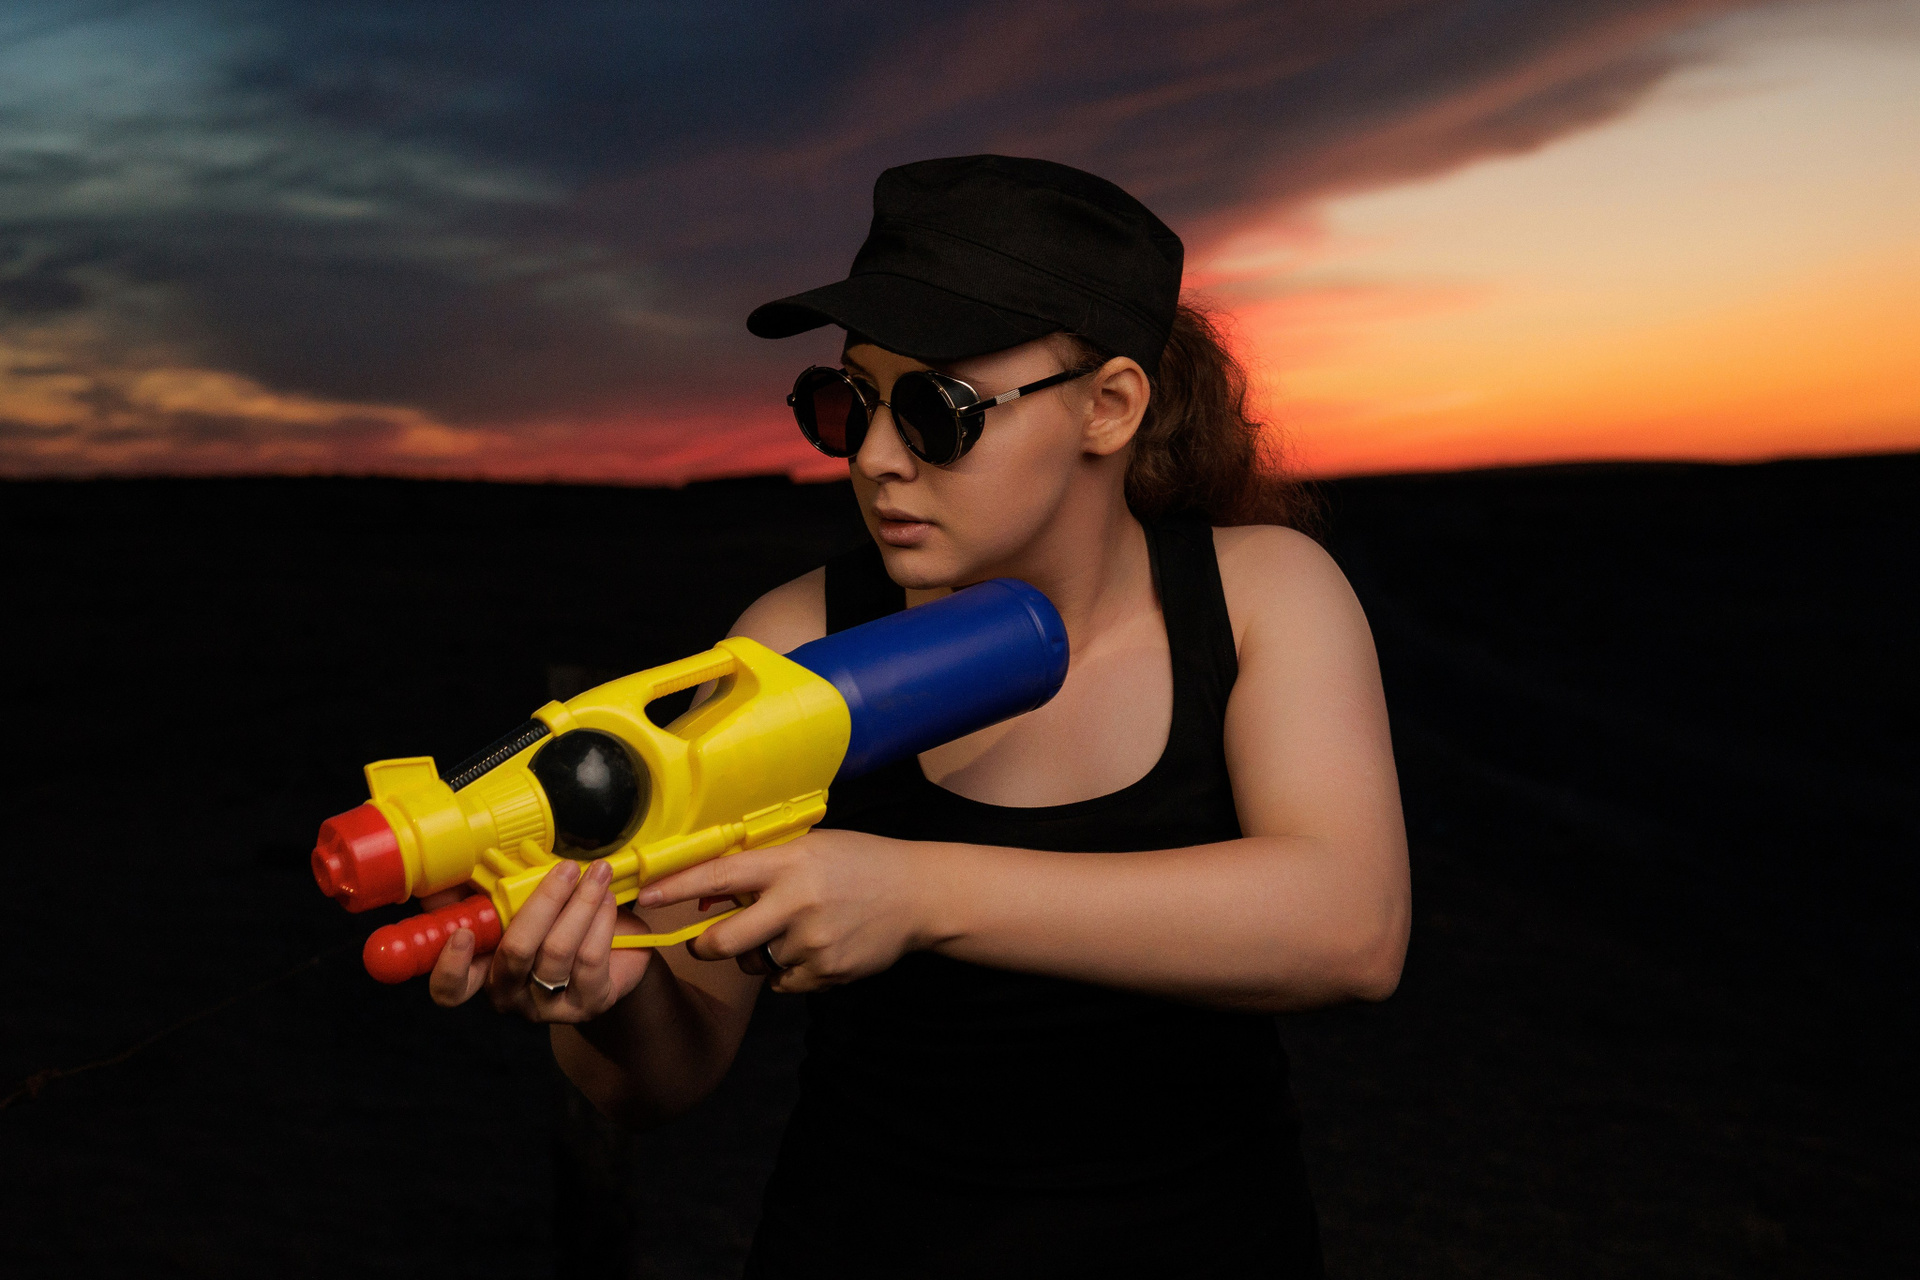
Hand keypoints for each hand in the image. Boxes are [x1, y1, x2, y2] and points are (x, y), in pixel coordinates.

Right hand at [426, 859, 654, 1020]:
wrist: (615, 948)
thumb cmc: (557, 919)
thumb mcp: (520, 900)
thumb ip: (484, 887)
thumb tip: (454, 865)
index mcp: (483, 970)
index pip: (451, 989)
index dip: (450, 967)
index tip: (463, 933)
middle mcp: (510, 995)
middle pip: (516, 951)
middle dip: (545, 901)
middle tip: (567, 868)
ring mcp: (548, 1005)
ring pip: (558, 950)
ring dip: (582, 904)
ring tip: (599, 874)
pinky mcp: (587, 1005)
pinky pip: (590, 960)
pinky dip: (601, 922)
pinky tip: (608, 900)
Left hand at [637, 829, 941, 993]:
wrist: (918, 895)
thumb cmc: (859, 863)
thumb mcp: (810, 848)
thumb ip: (760, 870)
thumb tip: (704, 898)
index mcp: (790, 863)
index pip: (720, 876)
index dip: (677, 887)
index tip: (646, 894)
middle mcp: (797, 903)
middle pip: (721, 942)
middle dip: (706, 946)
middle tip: (710, 940)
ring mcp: (812, 943)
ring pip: (753, 964)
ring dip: (761, 953)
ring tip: (798, 929)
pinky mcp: (826, 974)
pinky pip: (781, 983)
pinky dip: (788, 972)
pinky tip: (815, 947)